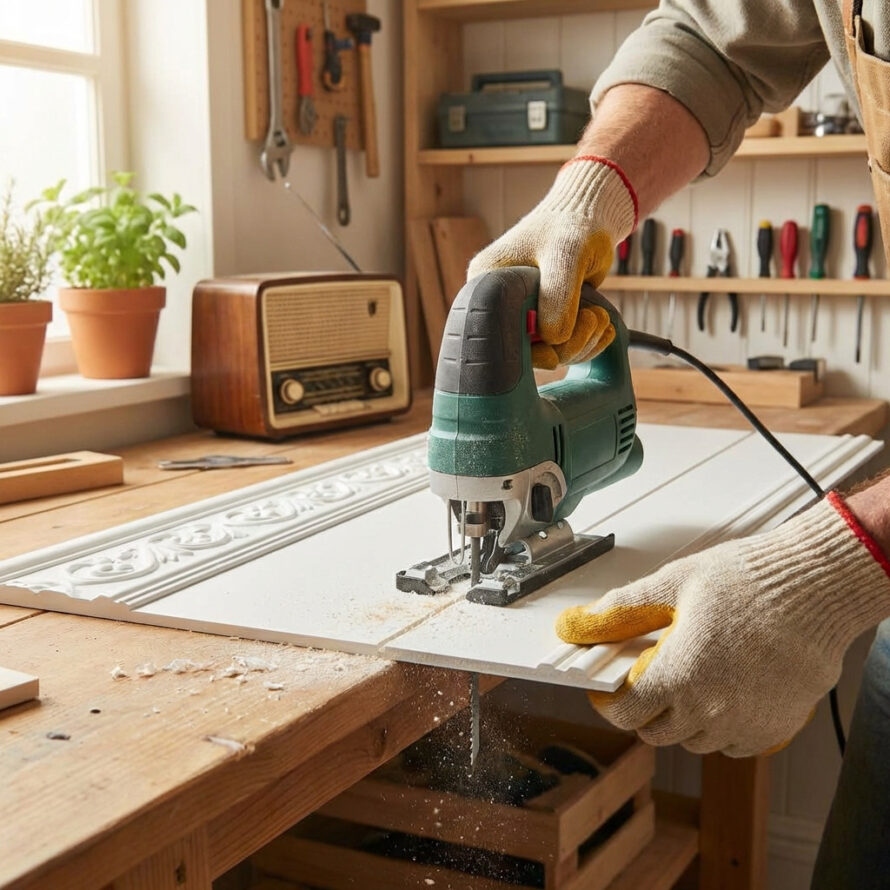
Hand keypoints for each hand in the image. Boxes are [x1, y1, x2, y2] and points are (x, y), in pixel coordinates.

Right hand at [467, 157, 636, 368]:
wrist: (591, 218)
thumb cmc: (572, 226)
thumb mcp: (565, 255)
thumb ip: (557, 295)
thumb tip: (553, 339)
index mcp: (486, 285)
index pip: (498, 332)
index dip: (527, 348)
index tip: (556, 346)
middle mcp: (500, 303)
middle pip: (525, 349)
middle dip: (564, 344)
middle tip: (592, 320)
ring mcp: (524, 313)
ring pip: (549, 351)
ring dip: (581, 342)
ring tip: (600, 316)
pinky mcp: (546, 320)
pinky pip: (562, 346)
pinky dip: (586, 342)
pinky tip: (602, 326)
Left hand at [556, 493, 889, 756]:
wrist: (815, 589)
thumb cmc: (748, 581)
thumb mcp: (673, 583)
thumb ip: (621, 610)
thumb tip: (576, 624)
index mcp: (680, 675)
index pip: (625, 712)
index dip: (608, 701)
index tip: (607, 688)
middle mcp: (710, 710)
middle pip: (655, 732)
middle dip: (642, 708)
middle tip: (649, 675)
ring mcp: (744, 724)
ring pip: (692, 741)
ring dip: (680, 717)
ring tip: (691, 675)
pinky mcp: (772, 730)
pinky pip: (729, 745)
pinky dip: (718, 726)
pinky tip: (723, 689)